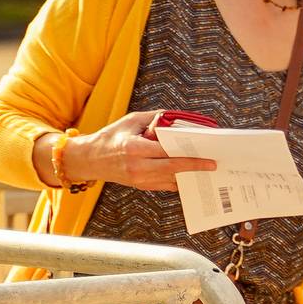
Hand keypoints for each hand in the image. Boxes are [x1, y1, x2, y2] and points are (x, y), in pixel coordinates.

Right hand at [67, 111, 218, 190]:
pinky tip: (190, 174)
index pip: (167, 153)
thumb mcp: (132, 120)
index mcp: (134, 148)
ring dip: (189, 175)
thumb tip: (178, 118)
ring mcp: (138, 179)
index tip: (207, 156)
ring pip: (170, 180)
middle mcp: (136, 166)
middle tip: (213, 165)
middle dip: (194, 167)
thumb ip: (155, 119)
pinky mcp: (140, 186)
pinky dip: (178, 180)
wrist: (90, 159)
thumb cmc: (111, 137)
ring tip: (206, 169)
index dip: (189, 156)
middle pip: (172, 169)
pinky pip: (164, 184)